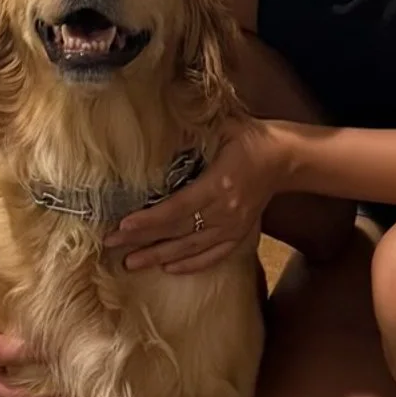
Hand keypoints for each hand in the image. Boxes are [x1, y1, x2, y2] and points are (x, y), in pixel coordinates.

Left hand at [113, 116, 284, 275]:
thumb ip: (191, 134)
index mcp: (217, 186)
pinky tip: (169, 269)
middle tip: (111, 245)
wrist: (284, 159)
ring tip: (131, 263)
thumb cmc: (248, 139)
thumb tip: (156, 136)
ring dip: (159, 257)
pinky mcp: (239, 235)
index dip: (148, 220)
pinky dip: (191, 265)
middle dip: (143, 240)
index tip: (122, 226)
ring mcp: (233, 228)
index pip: (176, 209)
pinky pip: (213, 256)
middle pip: (177, 232)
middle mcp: (224, 213)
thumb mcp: (221, 128)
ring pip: (191, 249)